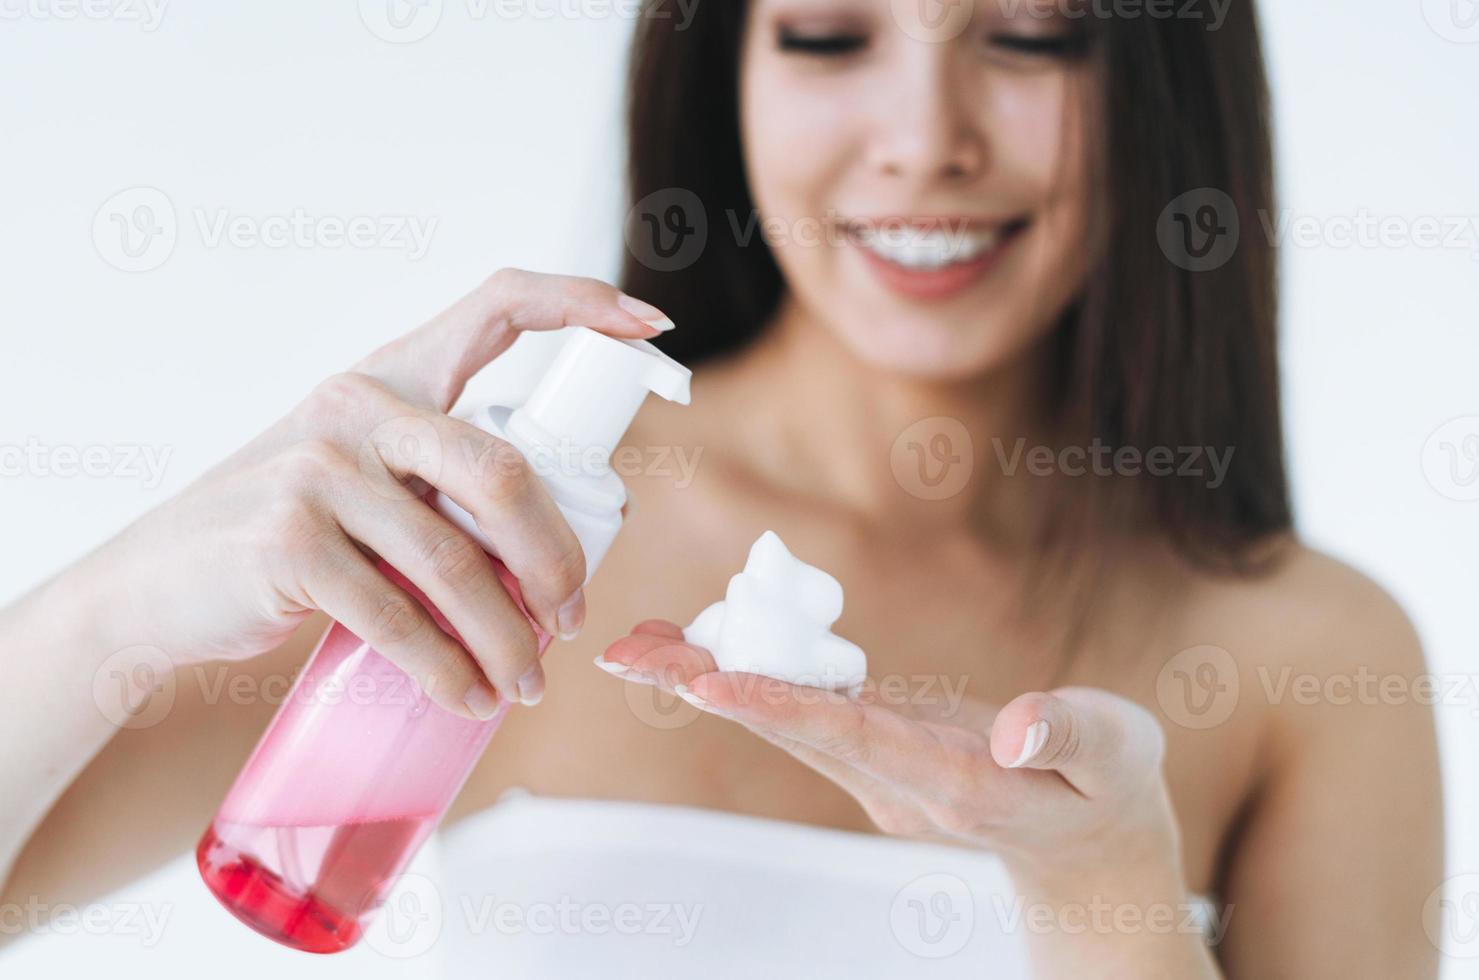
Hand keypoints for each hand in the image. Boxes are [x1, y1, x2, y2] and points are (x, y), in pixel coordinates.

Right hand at [67, 269, 674, 718]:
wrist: (155, 590)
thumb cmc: (288, 539)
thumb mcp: (361, 483)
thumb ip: (440, 488)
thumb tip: (559, 559)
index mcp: (391, 376)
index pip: (496, 304)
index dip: (580, 301)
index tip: (650, 324)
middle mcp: (357, 406)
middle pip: (504, 473)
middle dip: (557, 558)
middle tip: (570, 619)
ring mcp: (318, 470)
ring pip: (458, 563)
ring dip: (508, 640)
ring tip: (525, 684)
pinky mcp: (289, 542)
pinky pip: (400, 618)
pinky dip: (448, 671)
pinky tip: (468, 699)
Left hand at [598, 620, 1182, 883]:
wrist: (1090, 847)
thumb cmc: (1108, 793)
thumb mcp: (1119, 758)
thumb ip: (1073, 737)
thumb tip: (1021, 726)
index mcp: (954, 782)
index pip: (855, 738)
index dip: (783, 706)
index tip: (714, 681)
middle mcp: (898, 782)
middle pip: (791, 727)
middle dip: (710, 686)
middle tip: (629, 654)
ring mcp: (883, 771)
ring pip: (784, 719)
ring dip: (710, 681)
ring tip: (640, 646)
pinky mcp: (880, 752)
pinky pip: (803, 710)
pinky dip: (750, 679)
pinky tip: (705, 650)